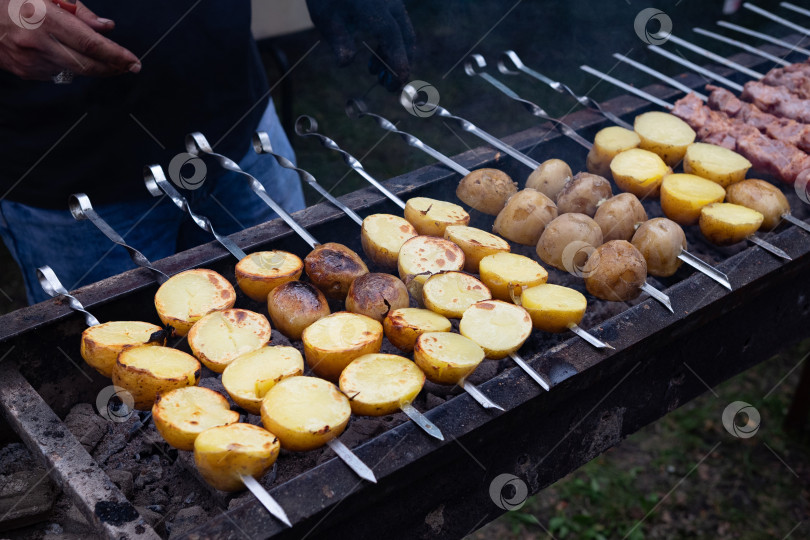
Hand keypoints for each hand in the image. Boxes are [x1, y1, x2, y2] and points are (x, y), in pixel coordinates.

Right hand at [0, 0, 139, 80]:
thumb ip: (78, 10)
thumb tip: (106, 27)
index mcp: (44, 18)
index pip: (90, 44)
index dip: (116, 55)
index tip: (134, 62)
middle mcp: (38, 43)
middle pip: (87, 65)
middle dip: (113, 68)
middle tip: (129, 66)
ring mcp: (30, 61)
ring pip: (74, 70)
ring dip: (90, 64)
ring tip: (94, 53)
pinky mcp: (25, 72)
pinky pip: (57, 72)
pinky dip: (67, 64)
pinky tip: (61, 51)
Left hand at [306, 0, 414, 90]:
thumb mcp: (327, 20)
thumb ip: (340, 42)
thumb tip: (346, 63)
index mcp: (376, 11)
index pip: (394, 39)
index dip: (398, 63)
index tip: (396, 84)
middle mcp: (391, 5)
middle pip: (406, 39)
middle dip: (400, 65)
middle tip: (388, 87)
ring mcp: (392, 3)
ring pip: (403, 35)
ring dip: (394, 57)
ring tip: (376, 75)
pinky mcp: (389, 4)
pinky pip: (397, 28)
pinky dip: (390, 46)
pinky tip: (375, 59)